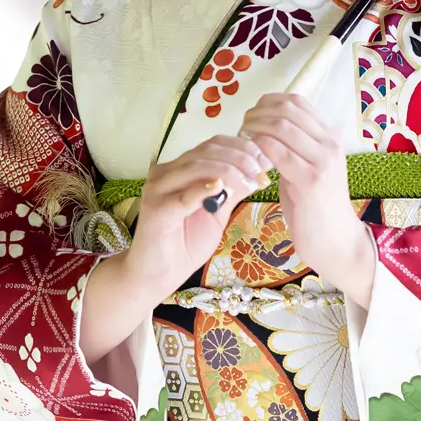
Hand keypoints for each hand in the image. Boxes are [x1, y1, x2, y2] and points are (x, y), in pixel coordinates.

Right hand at [126, 135, 271, 296]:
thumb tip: (258, 170)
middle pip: (207, 151)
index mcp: (181, 168)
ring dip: (230, 171)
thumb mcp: (218, 213)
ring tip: (250, 183)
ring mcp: (158, 188)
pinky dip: (204, 189)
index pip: (214, 144)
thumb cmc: (185, 244)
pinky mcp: (155, 209)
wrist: (157, 275)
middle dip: (241, 158)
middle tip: (261, 172)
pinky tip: (221, 189)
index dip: (242, 147)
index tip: (265, 161)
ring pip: (197, 167)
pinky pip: (183, 195)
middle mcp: (166, 172)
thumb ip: (232, 190)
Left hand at [241, 93, 375, 307]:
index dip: (270, 101)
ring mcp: (322, 160)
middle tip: (244, 124)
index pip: (297, 102)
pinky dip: (258, 148)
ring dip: (255, 128)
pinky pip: (277, 152)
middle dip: (259, 112)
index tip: (253, 113)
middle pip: (287, 109)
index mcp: (330, 136)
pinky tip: (249, 156)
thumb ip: (296, 145)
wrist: (335, 239)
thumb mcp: (310, 166)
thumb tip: (267, 126)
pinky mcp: (310, 179)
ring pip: (281, 127)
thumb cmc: (316, 204)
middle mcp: (330, 143)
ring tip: (243, 138)